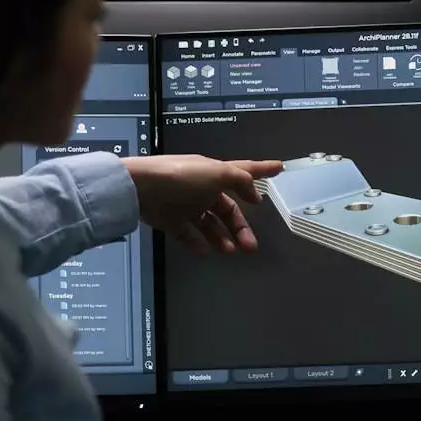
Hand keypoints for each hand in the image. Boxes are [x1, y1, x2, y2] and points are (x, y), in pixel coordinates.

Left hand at [123, 155, 279, 254]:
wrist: (140, 187)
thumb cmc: (181, 177)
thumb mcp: (217, 174)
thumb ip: (240, 181)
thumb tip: (254, 193)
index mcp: (214, 173)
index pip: (243, 172)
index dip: (262, 170)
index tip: (279, 168)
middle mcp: (202, 189)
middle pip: (228, 209)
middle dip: (241, 227)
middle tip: (251, 245)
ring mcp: (186, 206)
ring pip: (210, 225)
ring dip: (222, 238)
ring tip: (229, 251)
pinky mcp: (170, 221)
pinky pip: (188, 235)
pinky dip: (197, 243)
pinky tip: (205, 251)